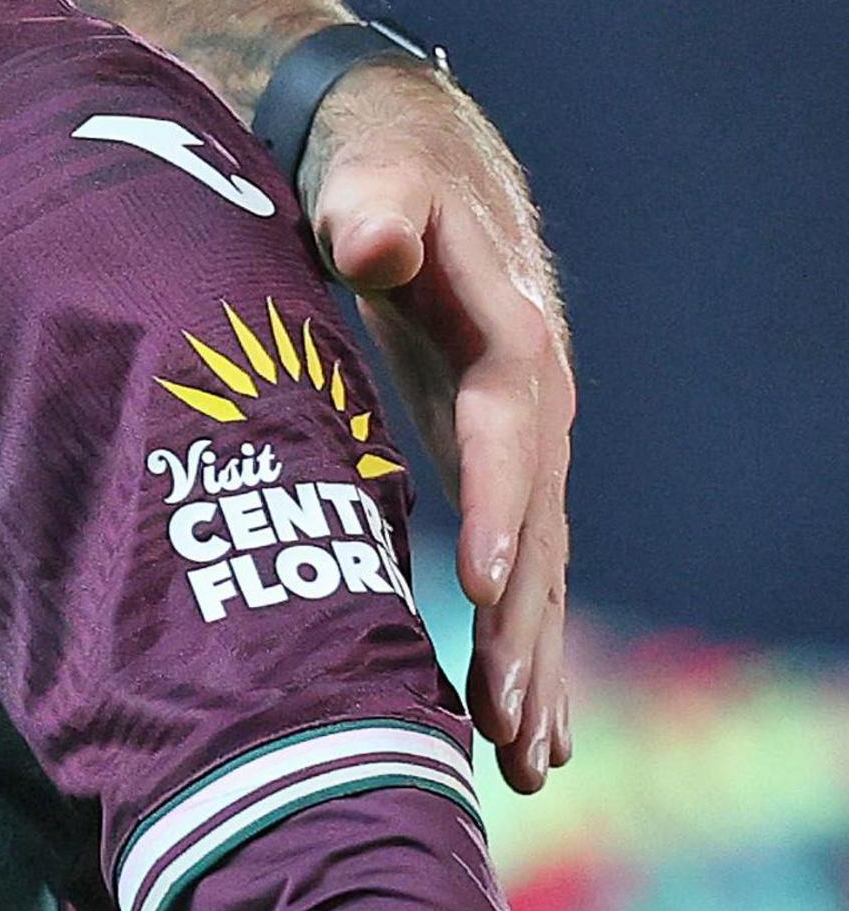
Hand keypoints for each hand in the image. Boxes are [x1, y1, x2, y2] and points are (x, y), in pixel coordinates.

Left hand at [300, 61, 573, 794]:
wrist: (407, 151)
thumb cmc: (375, 164)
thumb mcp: (372, 168)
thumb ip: (373, 203)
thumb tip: (373, 242)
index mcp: (507, 333)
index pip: (505, 433)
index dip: (498, 507)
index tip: (483, 591)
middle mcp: (530, 398)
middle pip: (537, 525)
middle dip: (526, 630)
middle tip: (506, 725)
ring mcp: (518, 435)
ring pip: (537, 562)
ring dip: (532, 659)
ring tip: (524, 758)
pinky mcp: (491, 457)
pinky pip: (517, 559)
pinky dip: (519, 638)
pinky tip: (514, 720)